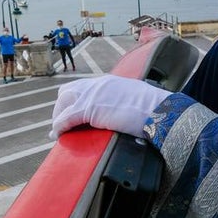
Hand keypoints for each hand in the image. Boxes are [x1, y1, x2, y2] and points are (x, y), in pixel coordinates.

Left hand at [49, 74, 171, 138]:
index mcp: (108, 82)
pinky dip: (60, 127)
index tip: (72, 114)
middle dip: (62, 108)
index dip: (74, 101)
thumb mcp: (135, 98)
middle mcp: (97, 85)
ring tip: (59, 132)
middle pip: (67, 92)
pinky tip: (59, 135)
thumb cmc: (153, 108)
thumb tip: (125, 112)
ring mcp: (92, 95)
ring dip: (58, 117)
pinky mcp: (89, 109)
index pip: (82, 87)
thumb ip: (124, 101)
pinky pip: (66, 118)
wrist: (159, 110)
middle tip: (63, 125)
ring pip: (63, 103)